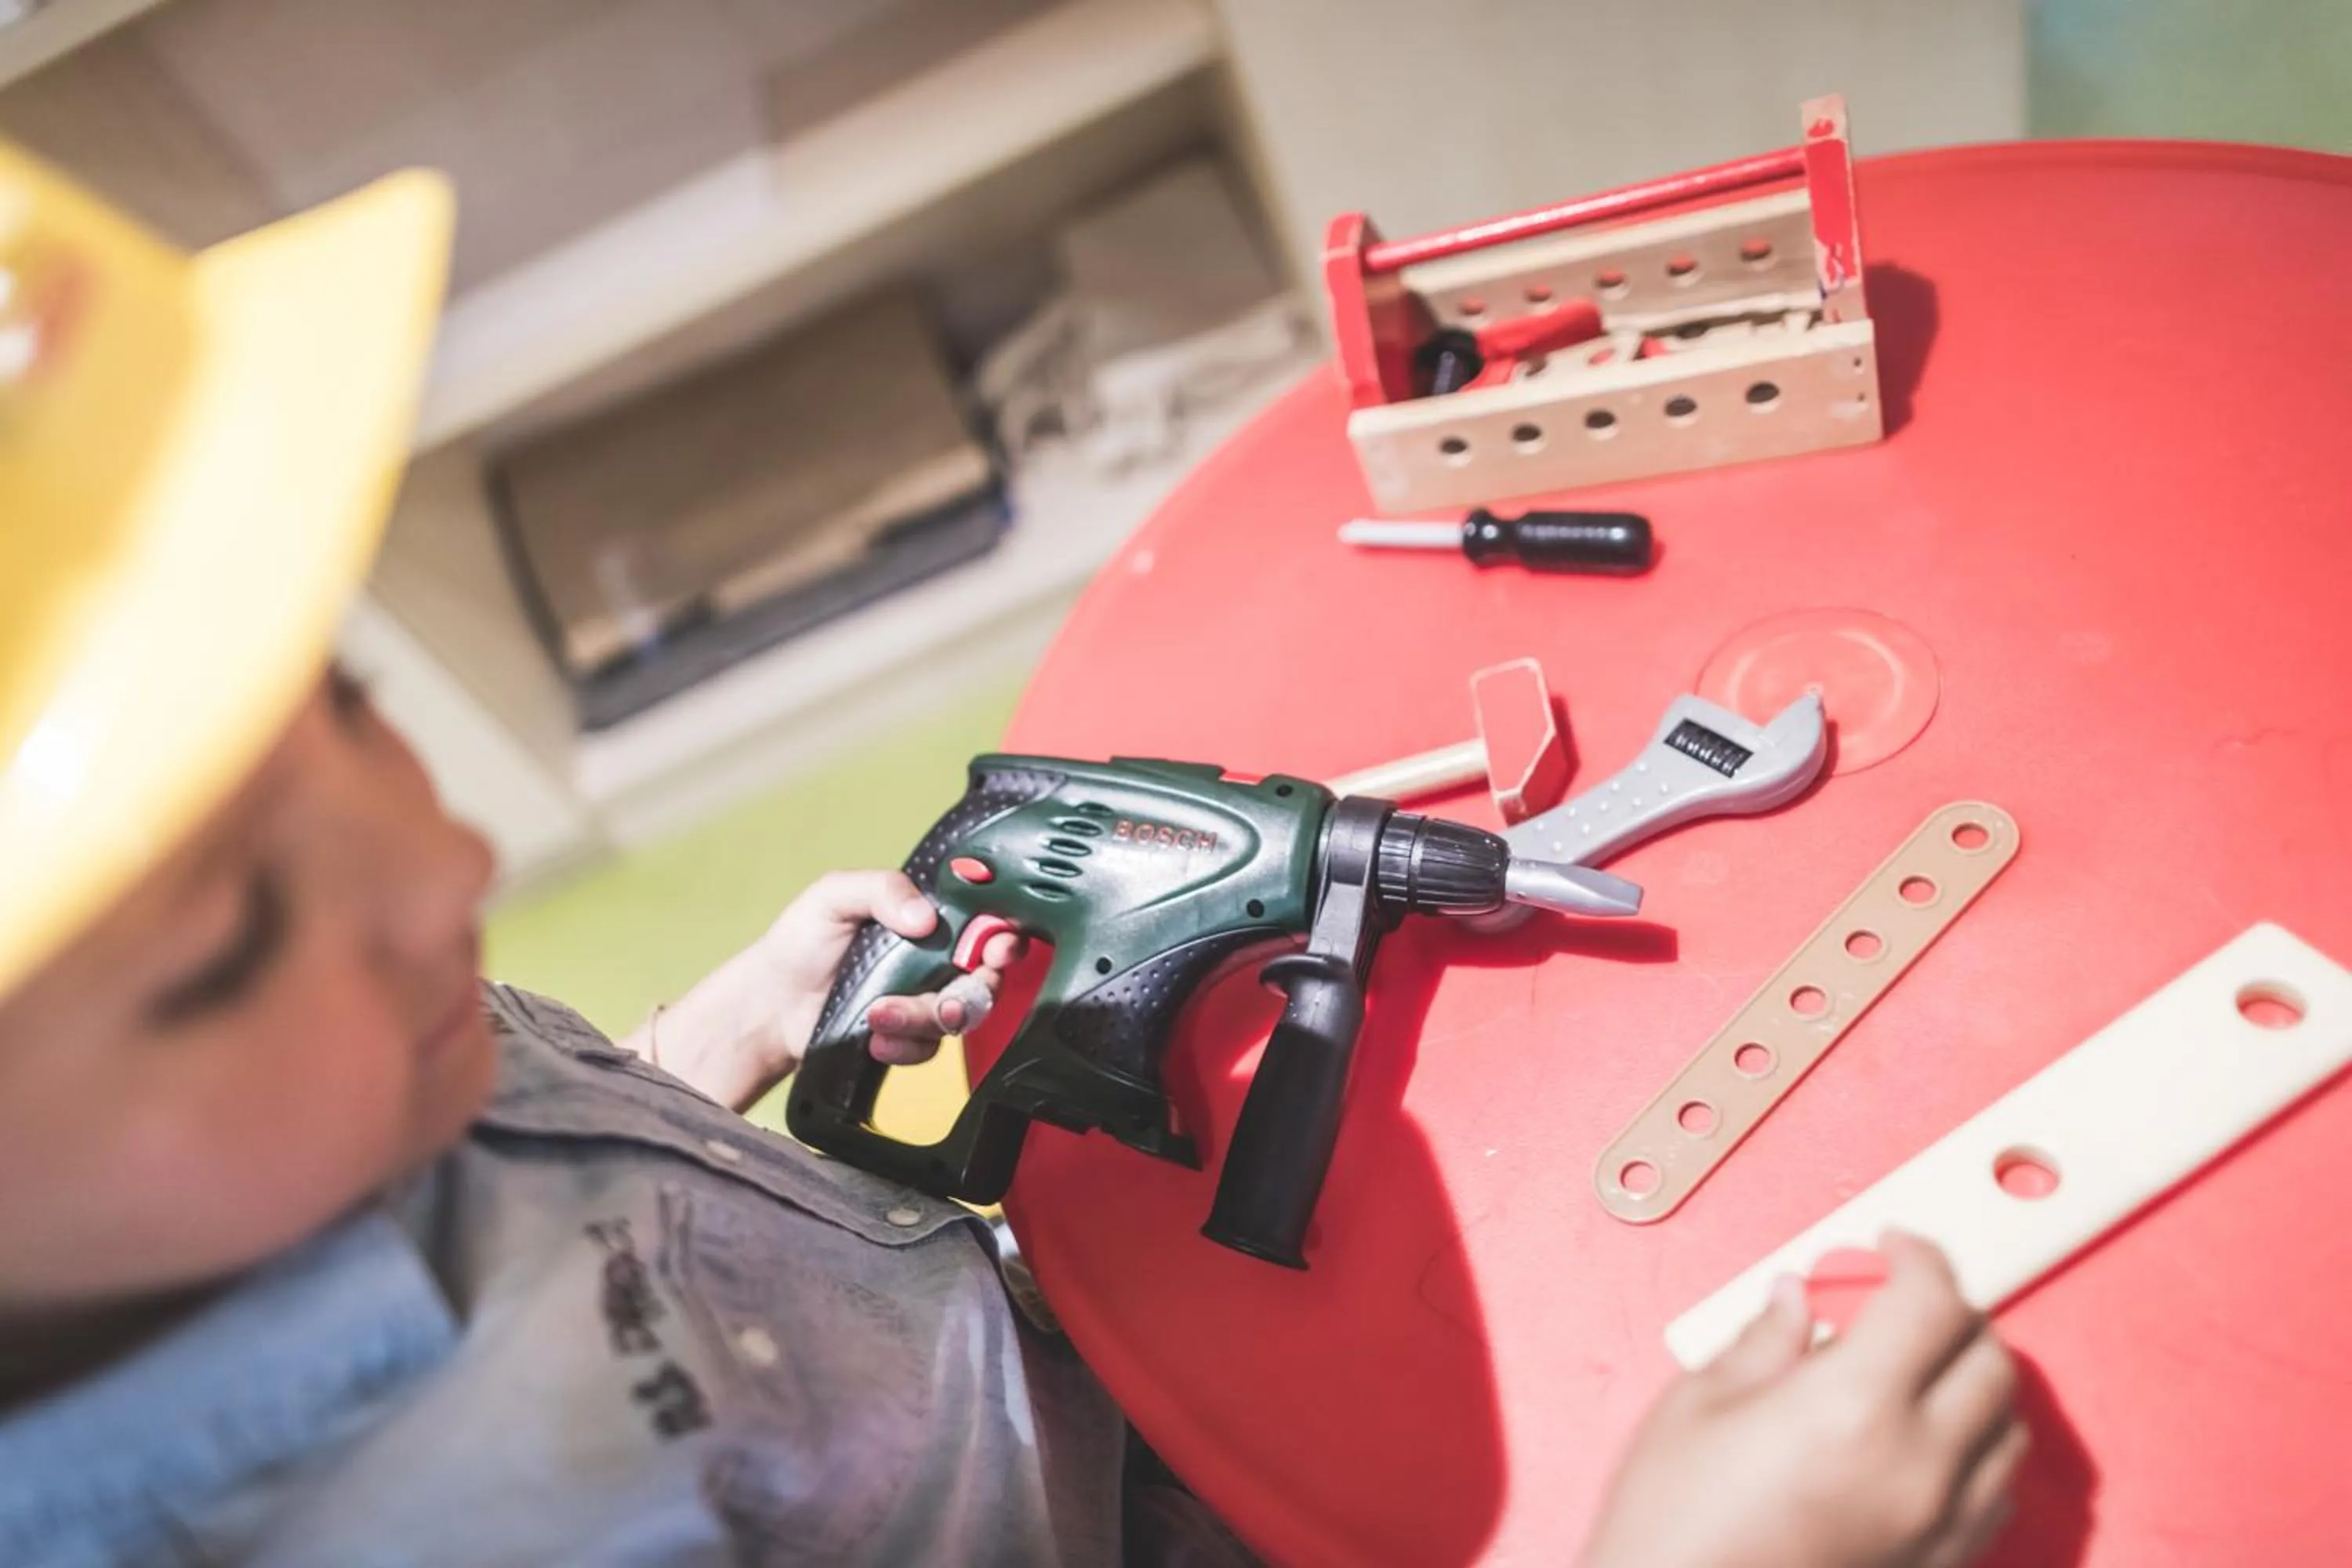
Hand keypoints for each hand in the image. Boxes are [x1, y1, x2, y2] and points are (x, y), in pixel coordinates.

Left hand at [619, 870, 1021, 1112]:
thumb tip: (925, 916)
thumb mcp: (834, 896)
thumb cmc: (800, 942)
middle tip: (949, 1000)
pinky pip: (930, 1048)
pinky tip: (872, 1034)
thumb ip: (882, 889)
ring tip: (878, 1014)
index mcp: (927, 918)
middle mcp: (933, 960)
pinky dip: (903, 1043)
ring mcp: (923, 1000)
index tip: (997, 947)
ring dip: (921, 1018)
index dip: (1002, 935)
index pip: (984, 923)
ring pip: (958, 1017)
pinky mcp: (908, 1036)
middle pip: (985, 978)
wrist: (771, 1005)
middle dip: (974, 991)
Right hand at [1580, 1233, 2025, 1567]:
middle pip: (1990, 1359)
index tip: (1890, 1247)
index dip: (1916, 1256)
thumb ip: (1762, 1341)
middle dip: (1950, 1313)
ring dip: (1974, 1383)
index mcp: (1850, 1408)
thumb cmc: (1671, 1526)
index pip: (1930, 1302)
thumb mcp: (1697, 1407)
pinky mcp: (1939, 1567)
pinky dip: (1978, 1452)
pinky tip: (1922, 1444)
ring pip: (2010, 1428)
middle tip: (1897, 1303)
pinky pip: (1997, 1494)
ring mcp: (1939, 1525)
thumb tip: (1796, 1300)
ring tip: (1913, 1373)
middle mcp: (1916, 1465)